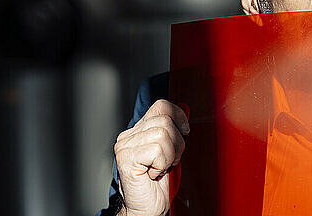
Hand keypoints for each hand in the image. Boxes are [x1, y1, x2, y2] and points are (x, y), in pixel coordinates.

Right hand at [114, 99, 189, 215]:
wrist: (147, 208)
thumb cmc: (159, 184)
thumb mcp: (172, 151)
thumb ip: (175, 130)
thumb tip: (186, 110)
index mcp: (139, 130)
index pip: (161, 106)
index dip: (178, 115)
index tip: (185, 131)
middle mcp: (128, 135)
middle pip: (165, 119)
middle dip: (177, 142)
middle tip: (171, 160)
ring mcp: (125, 146)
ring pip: (163, 133)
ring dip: (170, 155)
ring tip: (162, 167)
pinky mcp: (126, 158)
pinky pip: (157, 150)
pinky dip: (162, 164)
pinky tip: (154, 173)